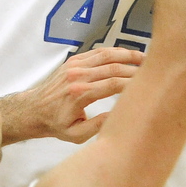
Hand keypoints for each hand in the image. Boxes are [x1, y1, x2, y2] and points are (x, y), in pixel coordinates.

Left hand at [0, 47, 143, 144]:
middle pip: (112, 67)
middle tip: (152, 70)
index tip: (146, 86)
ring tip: (144, 58)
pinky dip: (114, 51)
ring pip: (106, 55)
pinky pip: (97, 52)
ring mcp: (75, 65)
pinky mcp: (74, 60)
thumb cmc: (56, 124)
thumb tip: (118, 115)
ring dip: (126, 54)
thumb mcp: (76, 135)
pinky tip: (127, 54)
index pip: (112, 84)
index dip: (131, 83)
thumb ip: (97, 126)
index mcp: (79, 94)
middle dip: (134, 68)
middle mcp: (78, 76)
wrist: (34, 109)